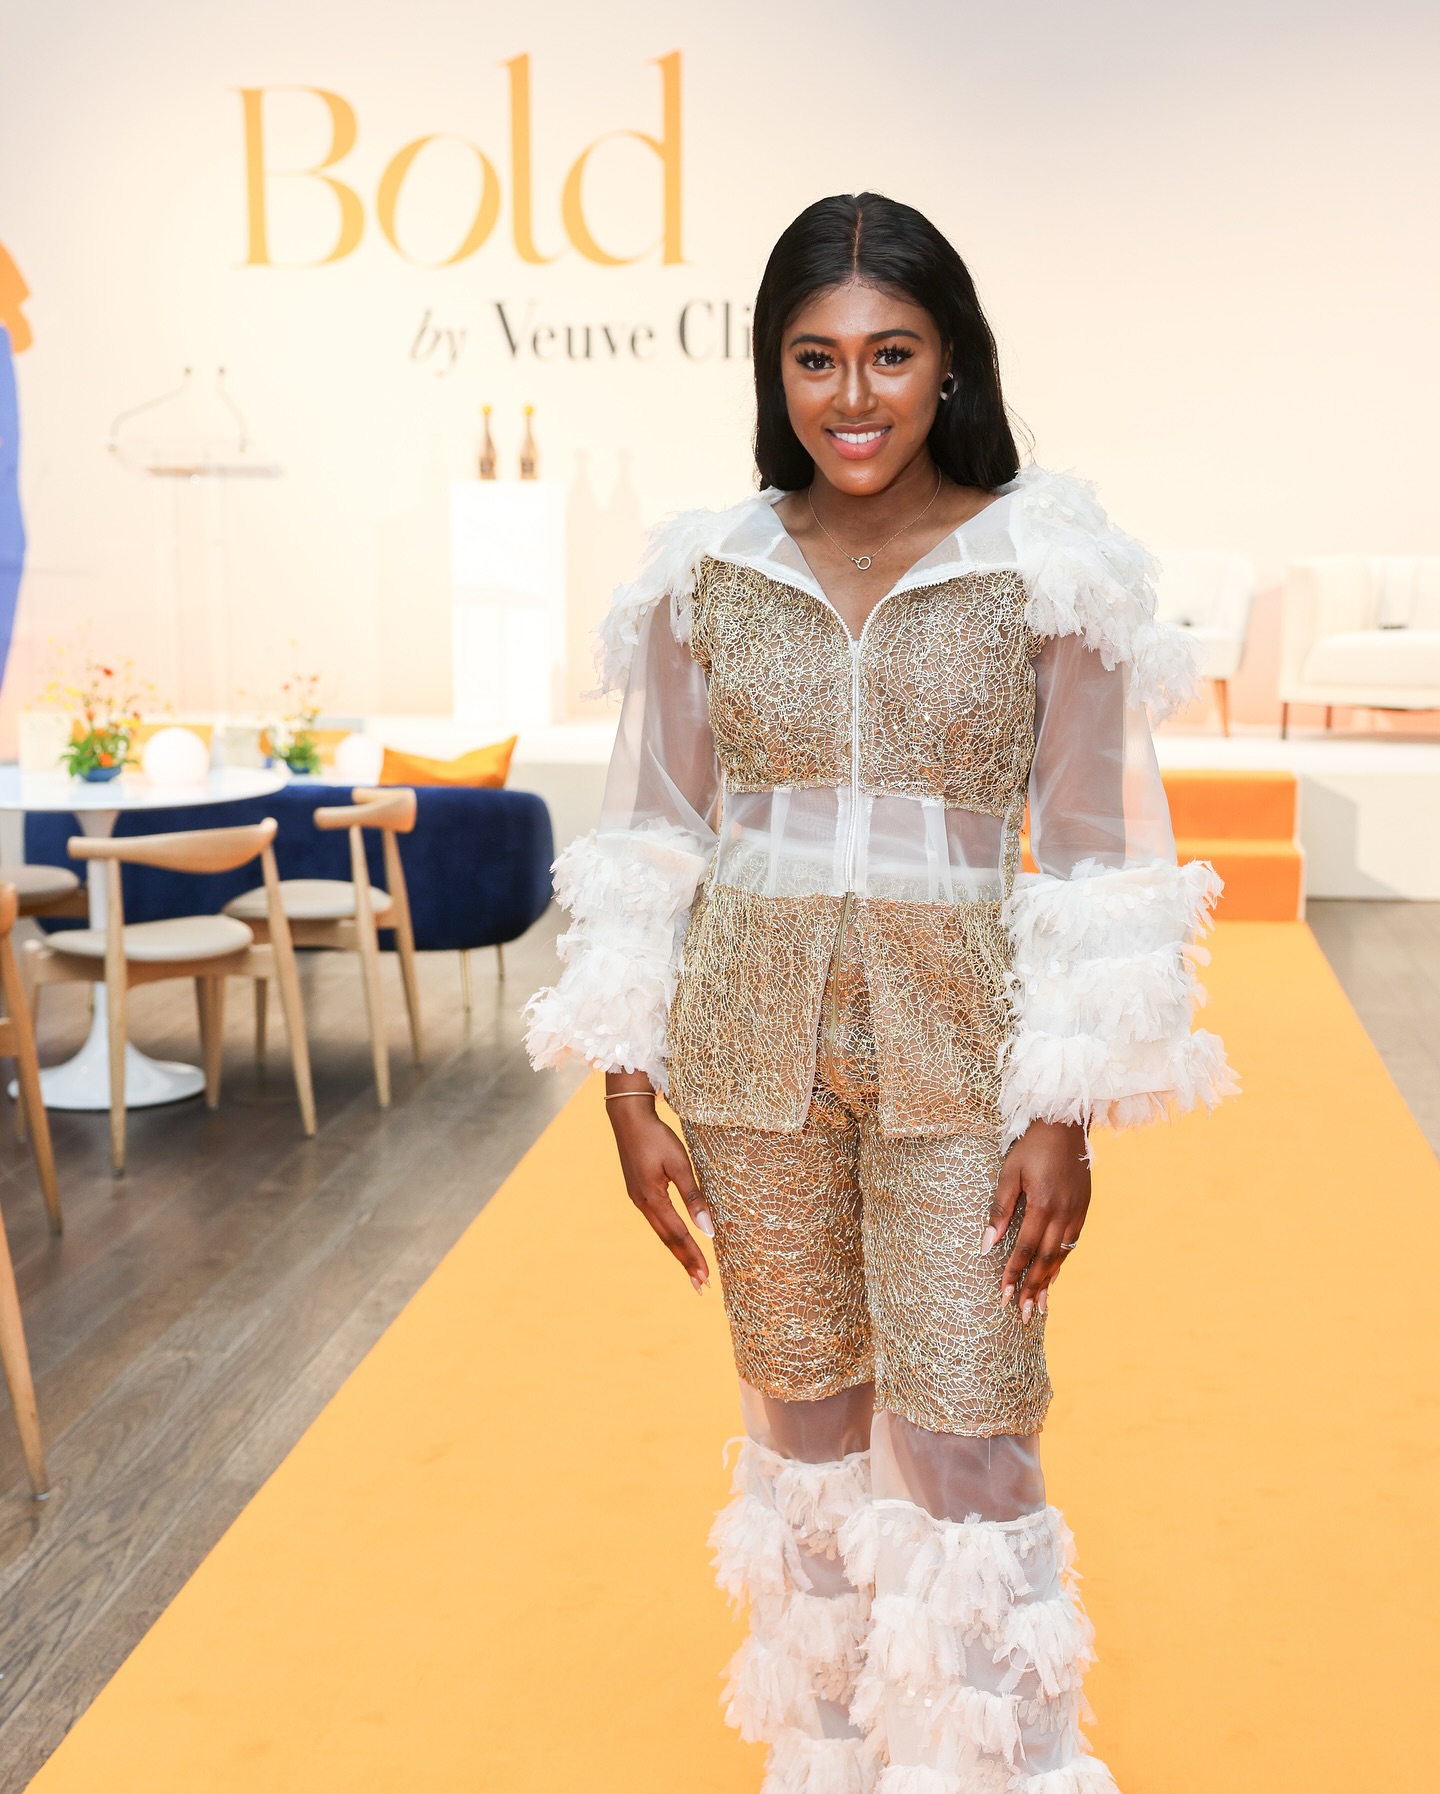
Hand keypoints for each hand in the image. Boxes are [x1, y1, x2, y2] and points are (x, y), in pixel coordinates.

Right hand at [605, 1075, 712, 1292]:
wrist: (628, 1117)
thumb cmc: (657, 1137)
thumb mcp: (680, 1164)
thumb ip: (694, 1197)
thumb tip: (708, 1230)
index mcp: (652, 1199)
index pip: (678, 1235)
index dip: (693, 1257)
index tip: (706, 1278)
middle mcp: (642, 1204)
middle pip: (668, 1240)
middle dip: (685, 1262)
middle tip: (701, 1285)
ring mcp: (638, 1199)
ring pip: (661, 1232)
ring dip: (678, 1251)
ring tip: (692, 1269)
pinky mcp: (638, 1191)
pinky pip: (657, 1221)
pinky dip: (669, 1236)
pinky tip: (677, 1240)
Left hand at [981, 1120, 1089, 1323]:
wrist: (1065, 1124)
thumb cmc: (1031, 1147)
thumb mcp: (1009, 1172)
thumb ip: (999, 1209)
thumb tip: (986, 1244)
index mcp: (1042, 1204)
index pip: (1025, 1249)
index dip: (1013, 1275)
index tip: (1002, 1296)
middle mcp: (1063, 1213)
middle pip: (1046, 1260)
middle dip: (1032, 1289)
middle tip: (1021, 1314)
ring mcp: (1077, 1212)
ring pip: (1061, 1256)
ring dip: (1048, 1282)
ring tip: (1037, 1306)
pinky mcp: (1084, 1208)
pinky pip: (1072, 1243)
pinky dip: (1060, 1262)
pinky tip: (1053, 1276)